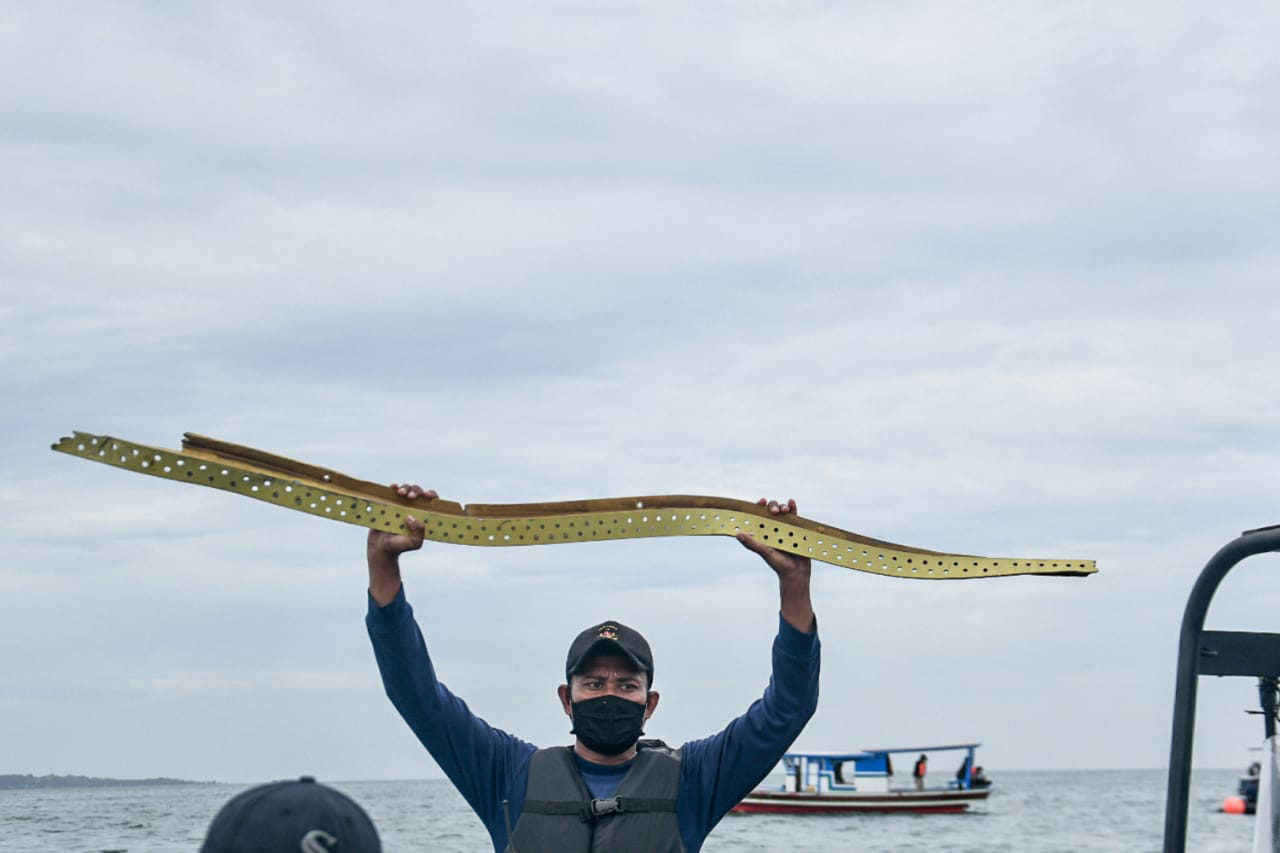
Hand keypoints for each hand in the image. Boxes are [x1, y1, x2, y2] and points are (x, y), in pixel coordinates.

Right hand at [367, 483, 436, 605]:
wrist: (381, 549)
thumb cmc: (400, 546)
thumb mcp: (415, 543)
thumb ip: (419, 532)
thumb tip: (411, 517)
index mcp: (422, 515)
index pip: (430, 501)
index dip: (431, 495)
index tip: (427, 495)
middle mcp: (412, 508)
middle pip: (418, 492)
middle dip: (416, 491)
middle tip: (411, 497)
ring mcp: (400, 505)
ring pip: (406, 489)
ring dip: (405, 488)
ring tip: (401, 493)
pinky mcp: (388, 505)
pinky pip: (391, 492)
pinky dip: (393, 487)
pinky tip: (392, 486)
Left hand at [737, 497, 814, 631]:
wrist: (796, 573)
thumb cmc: (778, 565)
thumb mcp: (765, 552)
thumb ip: (753, 544)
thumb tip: (738, 534)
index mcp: (764, 532)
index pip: (759, 516)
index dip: (759, 507)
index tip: (761, 501)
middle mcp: (774, 528)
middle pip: (771, 511)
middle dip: (772, 507)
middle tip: (774, 511)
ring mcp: (786, 528)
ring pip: (783, 512)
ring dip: (783, 507)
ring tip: (784, 510)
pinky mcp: (797, 530)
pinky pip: (795, 517)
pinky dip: (793, 508)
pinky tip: (792, 501)